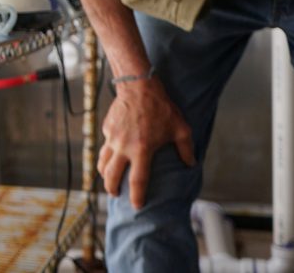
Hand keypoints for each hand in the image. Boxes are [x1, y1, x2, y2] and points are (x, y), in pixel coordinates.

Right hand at [97, 78, 195, 209]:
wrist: (139, 86)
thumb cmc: (161, 107)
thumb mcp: (180, 128)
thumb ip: (186, 148)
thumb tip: (190, 163)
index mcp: (142, 150)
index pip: (137, 181)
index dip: (137, 196)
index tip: (136, 206)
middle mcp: (124, 147)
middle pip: (111, 176)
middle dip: (112, 189)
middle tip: (115, 194)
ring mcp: (112, 138)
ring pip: (103, 163)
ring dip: (105, 174)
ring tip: (109, 179)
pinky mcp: (107, 129)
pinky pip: (105, 146)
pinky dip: (107, 154)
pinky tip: (112, 154)